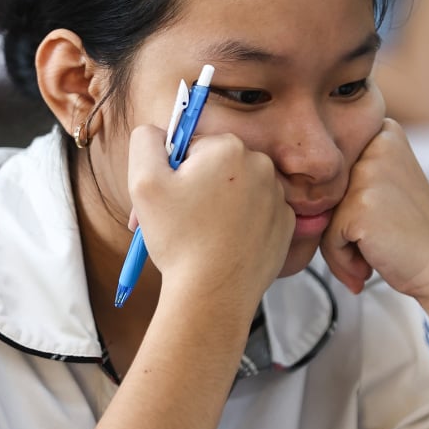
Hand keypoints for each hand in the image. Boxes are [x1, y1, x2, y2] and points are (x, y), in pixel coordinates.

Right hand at [127, 126, 294, 312]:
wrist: (212, 295)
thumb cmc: (178, 238)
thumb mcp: (143, 181)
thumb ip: (146, 141)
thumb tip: (158, 132)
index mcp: (229, 148)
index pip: (192, 146)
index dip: (173, 171)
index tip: (169, 197)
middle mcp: (262, 166)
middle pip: (217, 168)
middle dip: (195, 188)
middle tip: (177, 220)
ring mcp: (278, 198)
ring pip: (237, 191)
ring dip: (217, 206)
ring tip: (200, 236)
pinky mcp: (285, 226)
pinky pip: (256, 215)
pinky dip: (239, 226)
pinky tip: (223, 246)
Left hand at [321, 119, 428, 300]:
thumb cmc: (412, 234)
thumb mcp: (384, 185)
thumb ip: (346, 178)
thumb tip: (298, 193)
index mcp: (384, 132)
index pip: (333, 169)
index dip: (345, 203)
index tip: (378, 217)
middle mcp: (377, 144)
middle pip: (326, 189)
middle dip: (342, 224)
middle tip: (375, 240)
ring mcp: (368, 172)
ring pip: (323, 214)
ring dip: (341, 244)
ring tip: (373, 252)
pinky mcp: (359, 204)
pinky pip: (327, 237)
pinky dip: (343, 259)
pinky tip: (371, 259)